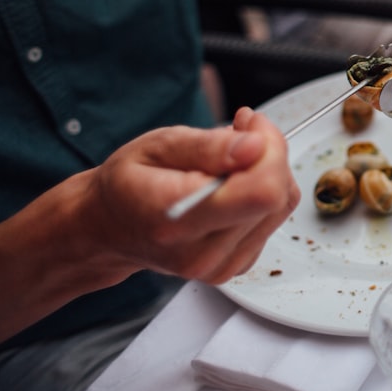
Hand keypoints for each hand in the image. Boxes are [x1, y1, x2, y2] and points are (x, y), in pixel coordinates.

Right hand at [79, 107, 299, 283]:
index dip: (269, 149)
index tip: (249, 124)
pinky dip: (262, 194)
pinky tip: (232, 186)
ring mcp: (220, 265)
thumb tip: (255, 145)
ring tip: (230, 161)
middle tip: (238, 135)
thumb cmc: (129, 183)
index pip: (261, 191)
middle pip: (276, 196)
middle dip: (268, 154)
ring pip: (281, 206)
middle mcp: (202, 253)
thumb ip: (208, 146)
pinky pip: (273, 220)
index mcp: (178, 219)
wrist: (110, 227)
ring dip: (267, 173)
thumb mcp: (158, 146)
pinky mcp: (235, 266)